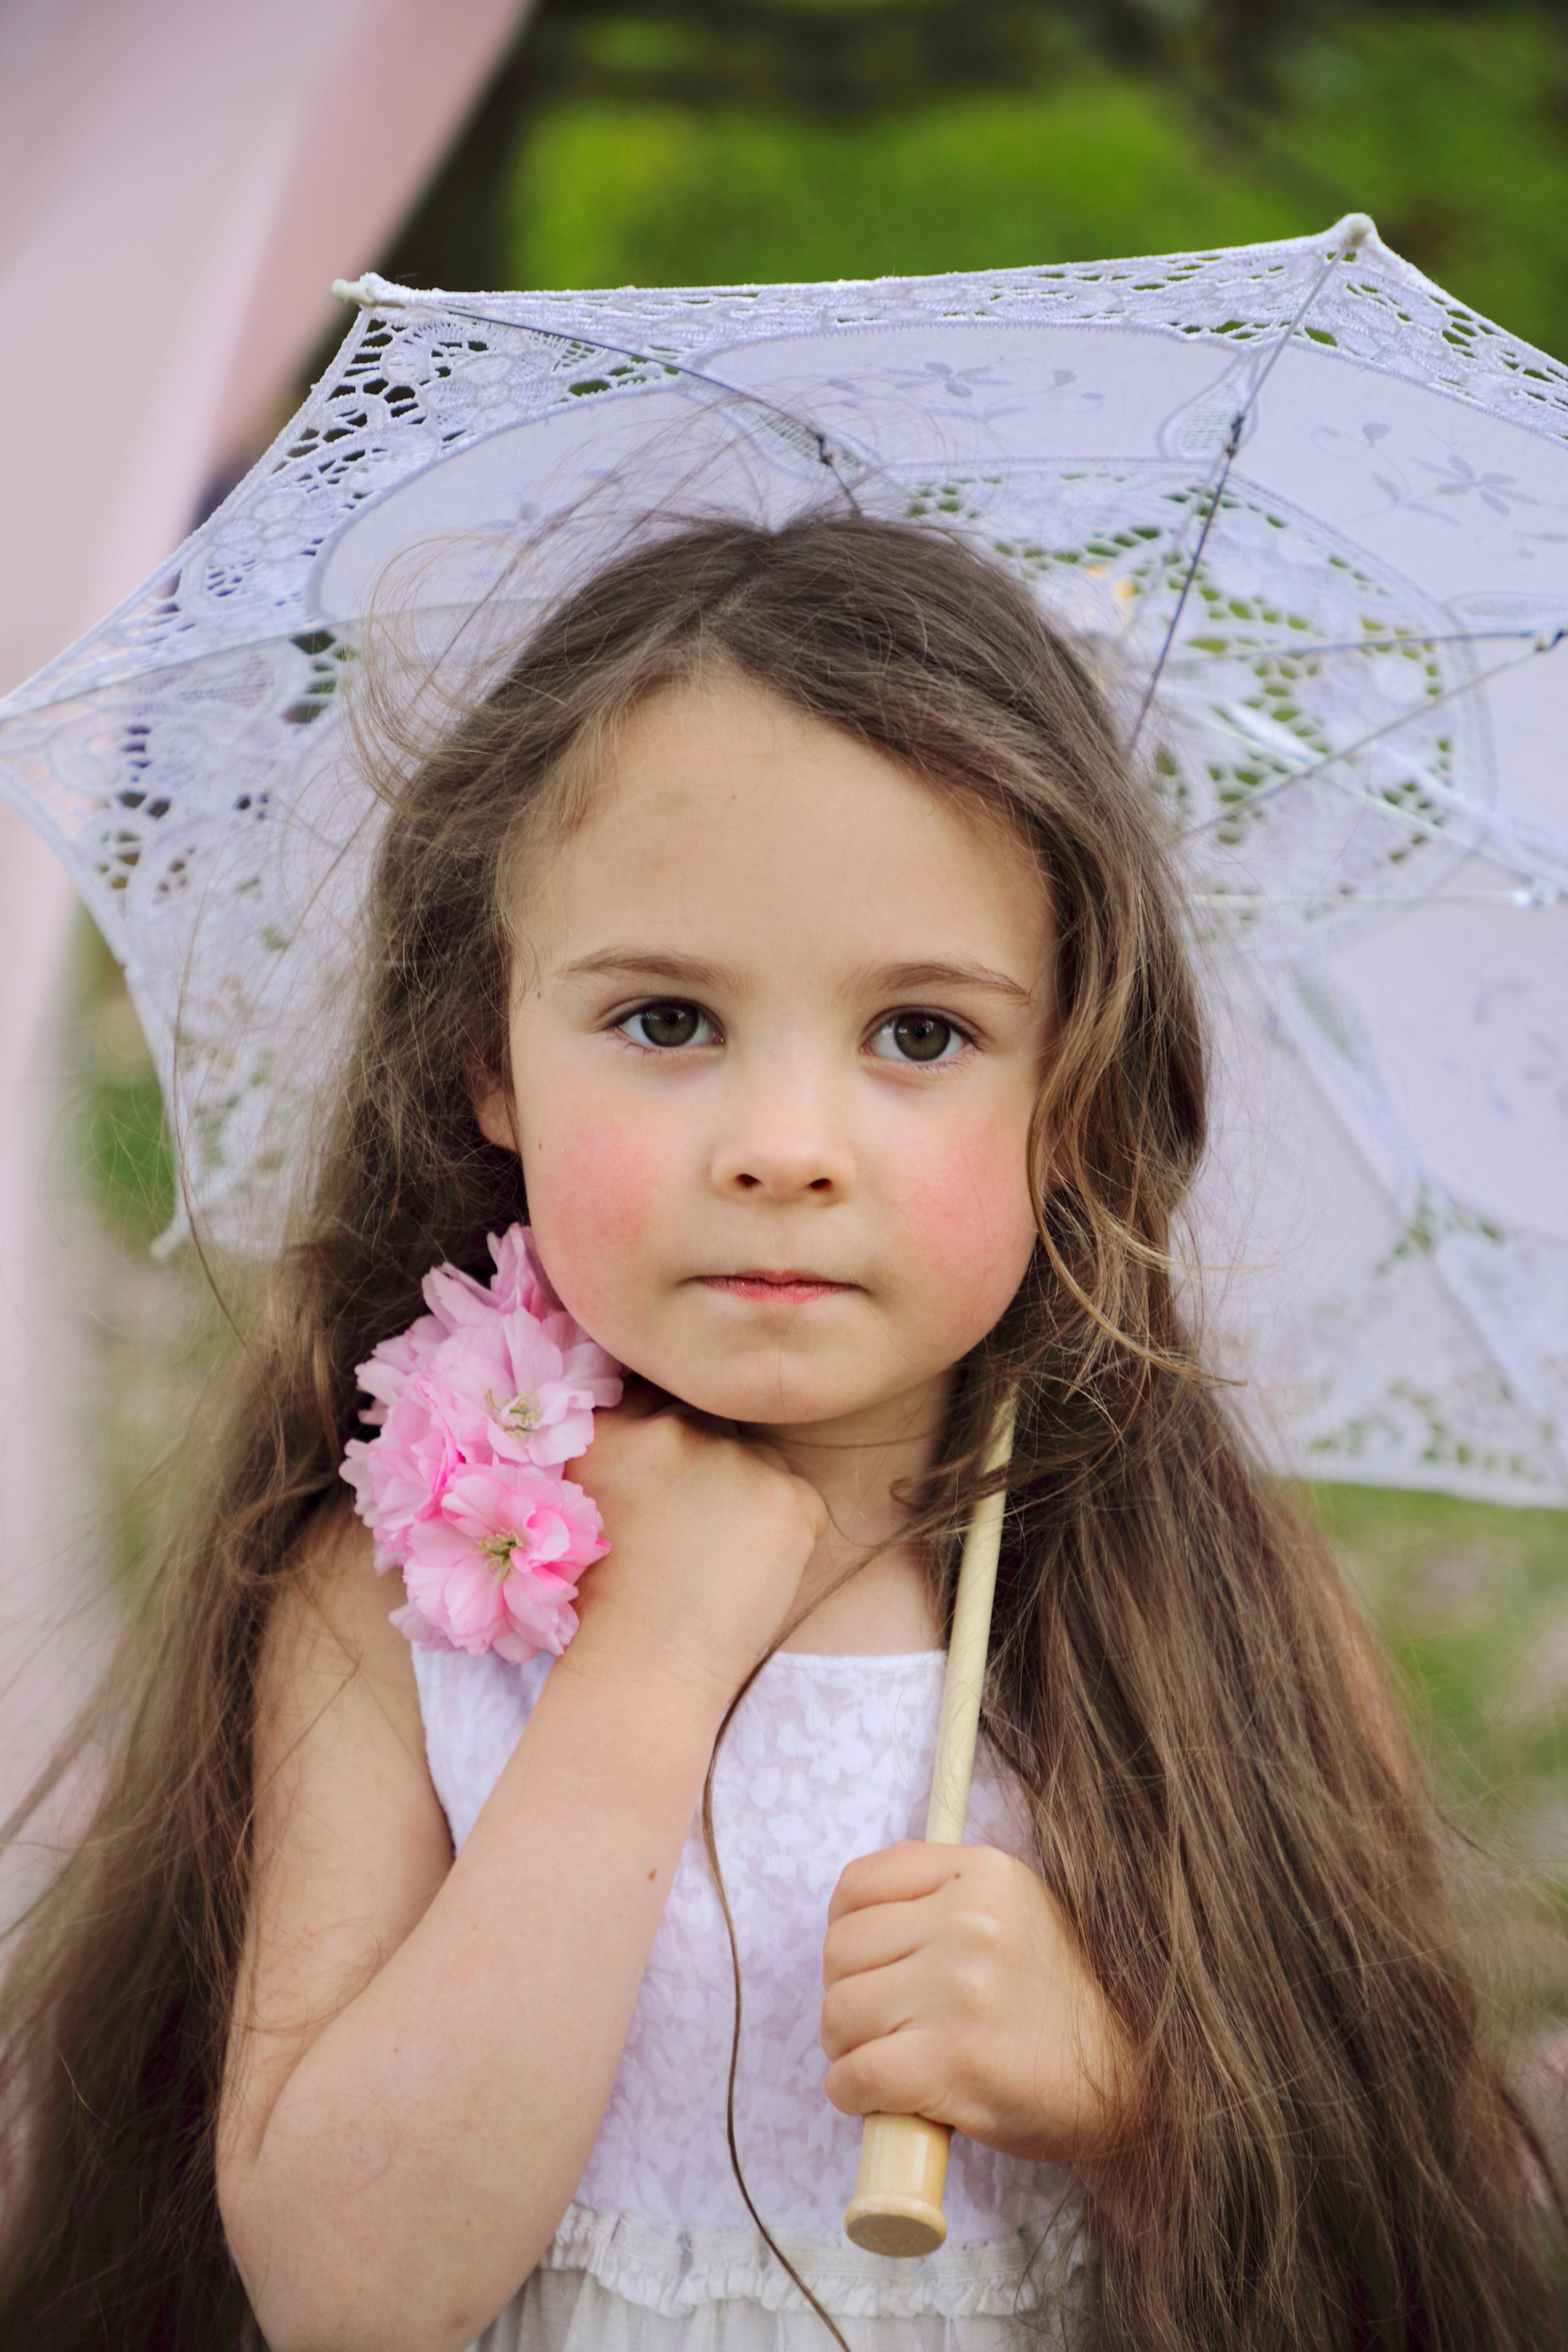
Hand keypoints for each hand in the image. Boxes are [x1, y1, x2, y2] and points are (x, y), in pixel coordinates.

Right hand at [566, 1387, 826, 1702]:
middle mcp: (671, 1428)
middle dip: (709, 1465)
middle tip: (695, 1532)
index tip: (667, 1482)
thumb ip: (613, 1457)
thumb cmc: (603, 1609)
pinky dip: (785, 1537)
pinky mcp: (788, 1498)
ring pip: (758, 1461)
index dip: (665, 1444)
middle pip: (710, 1424)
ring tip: (719, 1562)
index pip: (653, 1401)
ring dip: (749, 1497)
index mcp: (610, 1428)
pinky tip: (750, 1577)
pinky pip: (798, 1502)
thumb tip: (654, 1430)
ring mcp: (734, 1459)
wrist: (641, 1674)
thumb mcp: (579, 1511)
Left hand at [820, 1841, 1131, 2166]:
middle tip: (876, 2025)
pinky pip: (855, 2075)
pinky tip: (879, 2099)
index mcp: (983, 1874)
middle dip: (845, 1994)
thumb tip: (853, 1910)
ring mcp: (960, 1991)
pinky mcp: (954, 2063)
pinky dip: (852, 2093)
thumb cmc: (1061, 2000)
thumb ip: (942, 1892)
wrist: (1136, 2078)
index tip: (866, 1964)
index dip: (845, 1930)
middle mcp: (968, 1921)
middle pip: (840, 1950)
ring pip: (840, 2012)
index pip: (858, 1884)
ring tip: (881, 2060)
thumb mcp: (1016, 1909)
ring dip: (846, 2048)